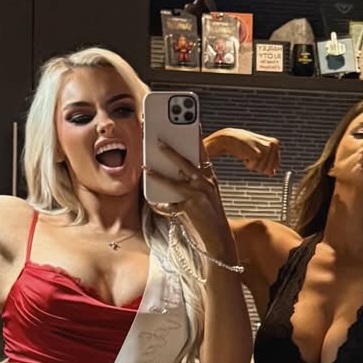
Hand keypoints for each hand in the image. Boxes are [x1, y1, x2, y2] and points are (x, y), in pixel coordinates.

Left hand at [144, 141, 233, 256]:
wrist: (217, 240)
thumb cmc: (208, 217)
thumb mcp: (205, 195)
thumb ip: (191, 182)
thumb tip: (168, 171)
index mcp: (210, 177)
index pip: (202, 152)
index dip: (195, 136)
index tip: (190, 122)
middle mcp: (207, 183)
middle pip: (187, 161)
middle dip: (171, 150)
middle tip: (156, 139)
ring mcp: (198, 195)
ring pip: (174, 180)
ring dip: (158, 172)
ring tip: (145, 166)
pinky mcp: (189, 207)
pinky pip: (168, 202)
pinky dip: (157, 201)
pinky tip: (148, 198)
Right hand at [207, 128, 279, 175]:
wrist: (230, 138)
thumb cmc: (244, 145)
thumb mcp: (257, 153)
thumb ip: (267, 162)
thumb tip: (272, 173)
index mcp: (275, 143)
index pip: (276, 165)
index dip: (265, 165)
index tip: (257, 156)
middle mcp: (273, 145)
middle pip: (269, 168)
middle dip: (259, 166)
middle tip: (252, 155)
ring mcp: (266, 148)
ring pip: (262, 169)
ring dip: (253, 165)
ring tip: (248, 154)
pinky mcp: (258, 153)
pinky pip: (255, 167)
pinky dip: (248, 164)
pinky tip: (245, 155)